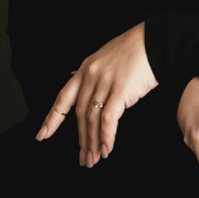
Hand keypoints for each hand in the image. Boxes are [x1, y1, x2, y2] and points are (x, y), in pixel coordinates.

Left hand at [35, 23, 157, 166]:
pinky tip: (107, 148)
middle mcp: (91, 76)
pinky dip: (106, 137)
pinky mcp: (120, 90)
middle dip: (81, 140)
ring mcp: (104, 82)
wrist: (154, 40)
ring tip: (95, 158)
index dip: (52, 118)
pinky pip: (108, 119)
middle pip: (80, 115)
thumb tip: (88, 94)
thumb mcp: (107, 58)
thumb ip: (96, 76)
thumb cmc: (136, 49)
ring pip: (92, 119)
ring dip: (93, 143)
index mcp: (85, 68)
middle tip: (83, 158)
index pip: (63, 98)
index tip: (43, 134)